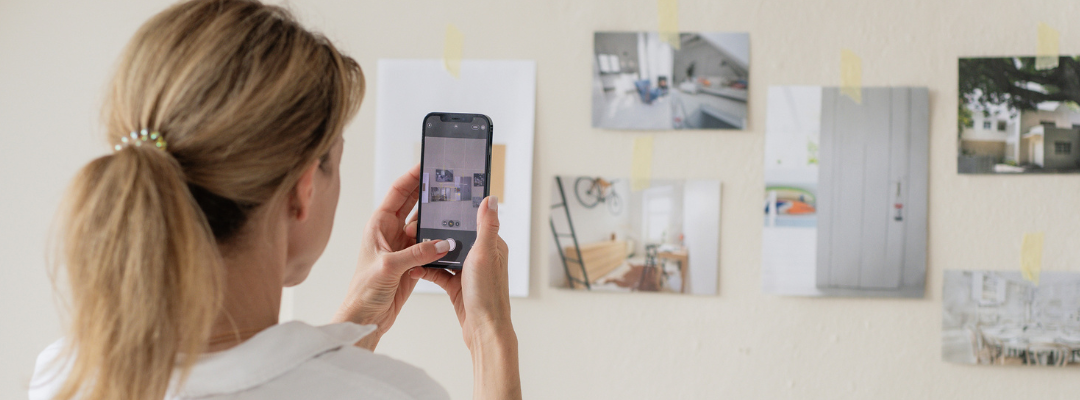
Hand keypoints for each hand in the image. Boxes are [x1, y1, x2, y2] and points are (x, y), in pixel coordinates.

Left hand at [333, 164, 449, 349]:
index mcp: (378, 225)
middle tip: (449, 180)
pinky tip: (453, 237)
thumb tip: (443, 243)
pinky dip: (441, 242)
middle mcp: (390, 232)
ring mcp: (403, 247)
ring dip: (438, 218)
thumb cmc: (363, 291)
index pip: (398, 192)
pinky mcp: (413, 262)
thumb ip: (417, 253)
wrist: (365, 318)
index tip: (428, 164)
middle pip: (413, 204)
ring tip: (456, 206)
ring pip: (424, 225)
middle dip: (429, 191)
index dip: (412, 176)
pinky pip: (430, 245)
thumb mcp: (389, 267)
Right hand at [419, 196, 513, 348]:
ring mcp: (468, 272)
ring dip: (428, 252)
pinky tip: (413, 269)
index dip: (456, 213)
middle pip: (456, 237)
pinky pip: (438, 273)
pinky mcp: (457, 286)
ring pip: (444, 255)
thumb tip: (491, 198)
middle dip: (437, 232)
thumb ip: (486, 226)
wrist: (483, 330)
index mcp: (492, 245)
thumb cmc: (488, 293)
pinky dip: (426, 270)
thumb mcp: (485, 254)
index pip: (473, 221)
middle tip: (416, 226)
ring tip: (411, 245)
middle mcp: (481, 257)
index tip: (438, 204)